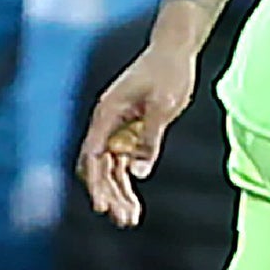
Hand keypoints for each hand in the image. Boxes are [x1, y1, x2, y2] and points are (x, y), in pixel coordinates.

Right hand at [78, 39, 196, 227]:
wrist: (176, 49)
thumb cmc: (169, 71)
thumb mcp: (164, 105)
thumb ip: (150, 138)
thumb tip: (139, 172)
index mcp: (107, 114)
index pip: (93, 156)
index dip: (96, 183)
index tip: (102, 206)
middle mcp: (107, 124)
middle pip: (100, 168)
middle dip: (110, 195)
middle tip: (124, 220)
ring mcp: (117, 129)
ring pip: (112, 169)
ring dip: (119, 193)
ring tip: (130, 219)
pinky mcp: (131, 131)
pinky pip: (124, 162)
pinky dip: (129, 181)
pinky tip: (134, 203)